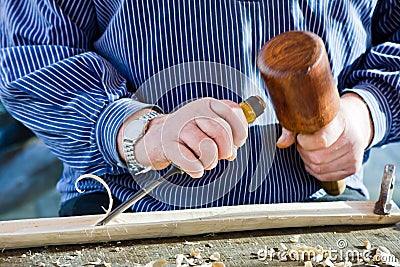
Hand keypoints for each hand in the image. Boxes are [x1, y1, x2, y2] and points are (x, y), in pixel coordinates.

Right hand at [120, 98, 247, 177]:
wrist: (156, 138)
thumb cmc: (188, 134)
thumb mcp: (209, 127)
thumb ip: (226, 135)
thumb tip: (232, 152)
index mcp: (207, 105)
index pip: (233, 113)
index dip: (240, 133)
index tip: (236, 143)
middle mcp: (193, 112)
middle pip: (221, 132)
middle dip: (224, 151)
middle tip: (218, 156)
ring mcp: (179, 127)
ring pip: (207, 148)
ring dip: (209, 162)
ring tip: (203, 162)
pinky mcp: (168, 144)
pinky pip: (191, 162)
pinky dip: (195, 169)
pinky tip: (194, 168)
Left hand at [276, 93, 372, 181]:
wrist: (355, 121)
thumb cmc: (328, 118)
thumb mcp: (311, 115)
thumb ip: (292, 128)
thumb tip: (281, 143)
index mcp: (341, 123)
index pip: (321, 141)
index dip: (304, 141)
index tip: (301, 135)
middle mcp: (352, 140)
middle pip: (317, 158)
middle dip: (304, 152)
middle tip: (303, 143)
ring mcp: (354, 155)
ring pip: (319, 168)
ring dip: (308, 161)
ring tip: (310, 149)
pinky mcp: (353, 168)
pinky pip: (325, 177)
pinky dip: (315, 170)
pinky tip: (315, 159)